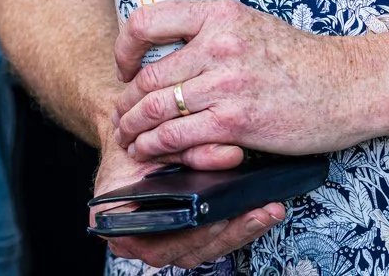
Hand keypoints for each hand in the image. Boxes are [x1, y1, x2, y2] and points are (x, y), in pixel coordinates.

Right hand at [90, 132, 284, 268]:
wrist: (128, 135)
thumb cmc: (132, 140)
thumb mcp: (154, 139)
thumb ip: (188, 148)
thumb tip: (231, 156)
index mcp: (121, 225)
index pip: (160, 244)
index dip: (192, 236)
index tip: (219, 220)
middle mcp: (142, 240)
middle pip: (189, 252)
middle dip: (229, 234)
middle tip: (258, 214)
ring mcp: (165, 240)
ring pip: (205, 249)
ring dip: (239, 232)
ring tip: (268, 212)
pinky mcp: (185, 233)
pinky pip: (210, 238)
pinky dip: (235, 226)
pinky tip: (259, 211)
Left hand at [111, 0, 388, 161]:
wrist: (346, 85)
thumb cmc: (300, 59)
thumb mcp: (251, 25)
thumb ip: (211, 33)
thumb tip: (169, 50)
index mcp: (220, 14)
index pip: (147, 21)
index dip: (125, 48)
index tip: (126, 67)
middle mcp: (219, 44)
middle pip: (148, 76)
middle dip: (127, 102)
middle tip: (122, 116)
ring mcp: (227, 84)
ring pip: (157, 110)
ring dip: (136, 130)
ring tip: (130, 139)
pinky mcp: (237, 121)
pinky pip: (180, 137)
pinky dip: (159, 148)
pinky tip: (154, 153)